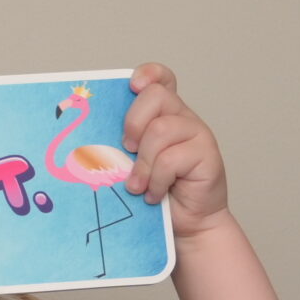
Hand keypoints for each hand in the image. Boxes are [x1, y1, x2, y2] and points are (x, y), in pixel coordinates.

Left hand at [120, 63, 228, 233]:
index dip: (148, 75)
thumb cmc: (156, 193)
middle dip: (133, 123)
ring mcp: (198, 135)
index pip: (161, 79)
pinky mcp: (208, 155)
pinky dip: (157, 181)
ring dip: (143, 163)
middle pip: (156, 97)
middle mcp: (183, 119)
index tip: (132, 86)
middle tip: (127, 150)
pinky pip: (171, 159)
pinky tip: (155, 195)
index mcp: (164, 115)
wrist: (189, 225)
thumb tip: (90, 143)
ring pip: (161, 130)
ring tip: (137, 186)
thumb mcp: (133, 164)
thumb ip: (124, 145)